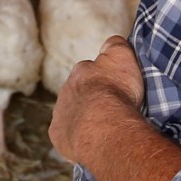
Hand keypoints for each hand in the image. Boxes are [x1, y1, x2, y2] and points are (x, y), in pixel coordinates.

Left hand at [49, 35, 145, 164]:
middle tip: (109, 105)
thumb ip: (115, 44)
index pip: (90, 69)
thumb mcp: (123, 55)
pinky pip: (66, 133)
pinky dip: (77, 134)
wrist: (104, 126)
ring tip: (103, 124)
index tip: (114, 84)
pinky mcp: (57, 134)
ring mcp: (60, 112)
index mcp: (82, 70)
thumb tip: (109, 42)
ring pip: (72, 111)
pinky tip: (91, 138)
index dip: (104, 77)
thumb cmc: (117, 91)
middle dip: (91, 96)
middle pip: (79, 90)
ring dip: (84, 115)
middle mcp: (66, 89)